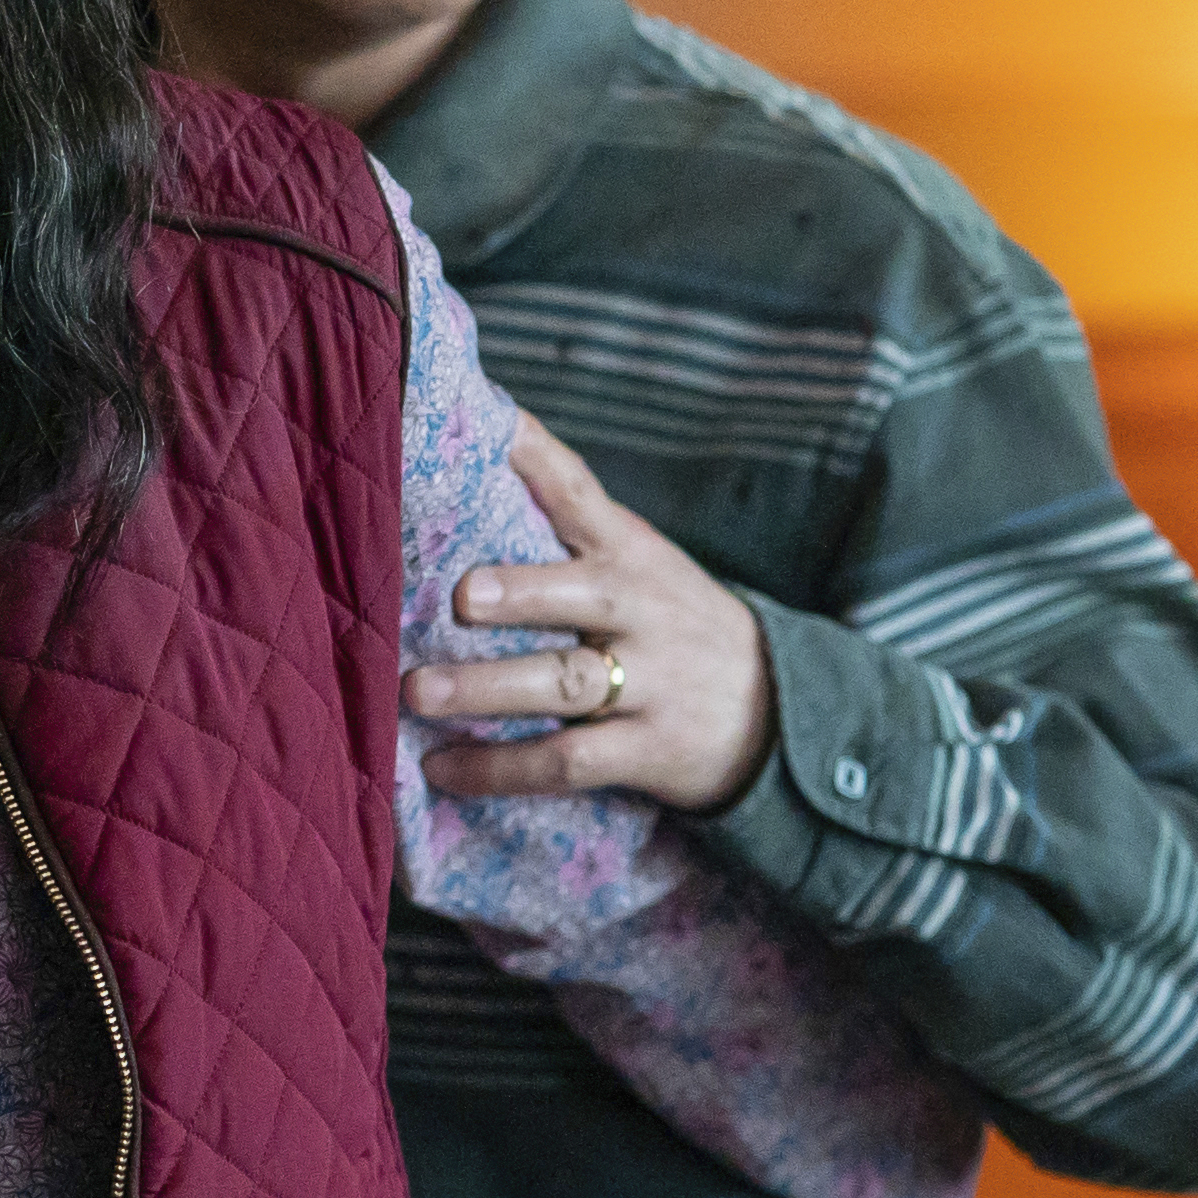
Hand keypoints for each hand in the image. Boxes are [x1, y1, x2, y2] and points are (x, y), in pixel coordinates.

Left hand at [412, 417, 777, 815]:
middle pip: (582, 595)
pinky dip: (500, 768)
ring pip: (565, 684)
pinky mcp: (645, 750)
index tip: (489, 429)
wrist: (778, 712)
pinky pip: (565, 760)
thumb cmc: (672, 625)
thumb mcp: (640, 566)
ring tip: (419, 690)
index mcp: (630, 554)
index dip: (537, 459)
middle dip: (523, 593)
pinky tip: (442, 767)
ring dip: (488, 689)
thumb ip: (568, 531)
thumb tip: (469, 472)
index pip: (582, 494)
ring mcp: (648, 684)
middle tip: (463, 595)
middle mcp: (640, 612)